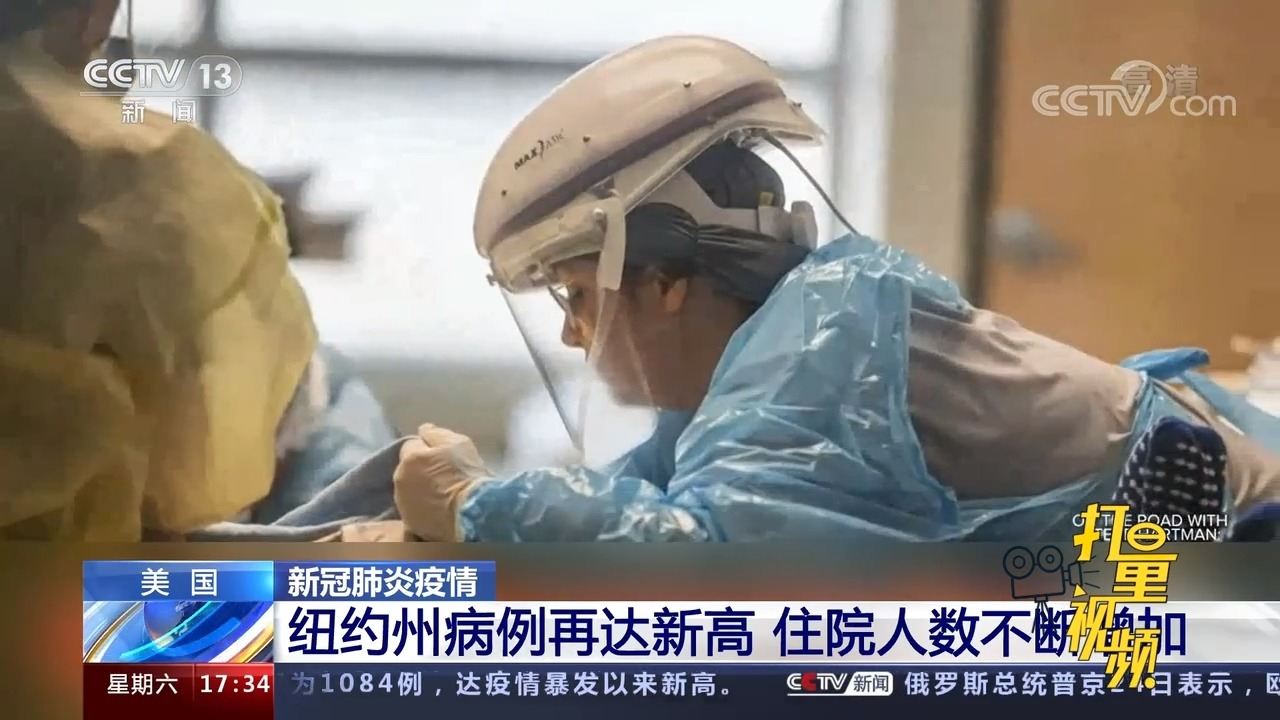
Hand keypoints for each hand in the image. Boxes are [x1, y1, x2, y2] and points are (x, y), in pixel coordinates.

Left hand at [393, 424, 488, 540]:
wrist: (472, 513)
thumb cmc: (467, 474)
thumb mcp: (458, 443)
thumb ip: (436, 433)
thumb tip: (424, 429)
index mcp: (410, 458)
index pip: (412, 445)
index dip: (427, 448)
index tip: (442, 455)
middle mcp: (400, 480)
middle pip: (408, 468)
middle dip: (420, 469)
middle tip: (443, 474)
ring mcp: (403, 503)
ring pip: (409, 490)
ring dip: (420, 488)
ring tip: (442, 493)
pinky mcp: (410, 523)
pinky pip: (414, 508)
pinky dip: (423, 506)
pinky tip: (439, 507)